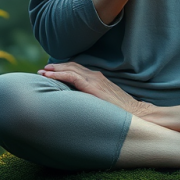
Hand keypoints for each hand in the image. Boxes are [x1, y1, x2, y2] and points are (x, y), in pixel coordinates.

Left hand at [38, 62, 154, 118]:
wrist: (136, 112)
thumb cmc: (122, 112)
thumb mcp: (105, 102)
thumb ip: (94, 99)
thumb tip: (83, 106)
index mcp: (98, 79)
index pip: (77, 70)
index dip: (63, 69)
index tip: (50, 72)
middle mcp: (95, 76)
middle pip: (71, 67)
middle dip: (56, 68)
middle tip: (42, 70)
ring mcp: (94, 80)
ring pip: (70, 69)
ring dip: (54, 70)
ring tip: (42, 71)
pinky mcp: (92, 86)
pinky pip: (71, 77)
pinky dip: (59, 74)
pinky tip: (49, 76)